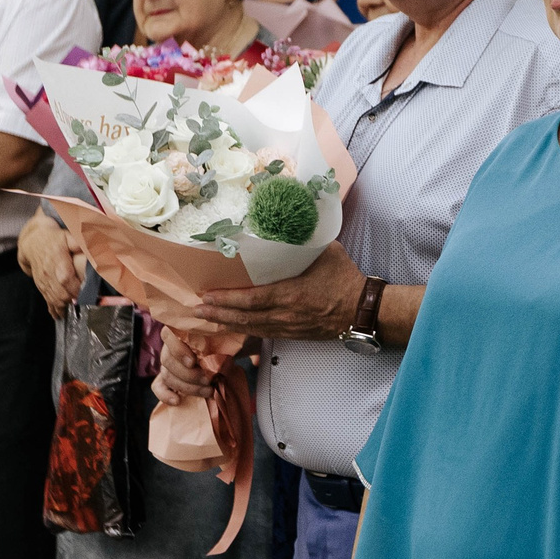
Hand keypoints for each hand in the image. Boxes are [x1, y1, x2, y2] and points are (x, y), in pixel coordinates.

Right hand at [18, 213, 84, 317]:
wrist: (33, 243)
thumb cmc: (53, 239)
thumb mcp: (68, 236)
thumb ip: (79, 242)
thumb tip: (93, 246)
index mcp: (58, 261)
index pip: (66, 279)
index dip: (76, 289)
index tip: (86, 294)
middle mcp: (49, 274)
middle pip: (60, 293)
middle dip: (72, 300)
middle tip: (84, 304)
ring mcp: (44, 281)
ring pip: (54, 299)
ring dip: (64, 307)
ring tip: (74, 311)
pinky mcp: (42, 286)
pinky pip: (47, 300)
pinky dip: (54, 309)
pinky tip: (59, 315)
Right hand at [157, 331, 221, 401]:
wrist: (226, 357)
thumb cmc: (225, 343)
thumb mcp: (224, 338)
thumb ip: (218, 340)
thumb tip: (218, 350)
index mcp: (181, 331)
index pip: (168, 335)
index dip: (178, 350)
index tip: (193, 362)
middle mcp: (170, 346)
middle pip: (168, 361)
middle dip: (189, 374)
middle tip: (208, 380)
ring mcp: (168, 364)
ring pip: (167, 376)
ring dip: (187, 387)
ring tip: (209, 391)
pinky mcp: (167, 379)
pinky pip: (158, 387)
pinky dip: (165, 395)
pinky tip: (177, 401)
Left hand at [195, 241, 364, 339]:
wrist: (362, 310)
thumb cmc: (345, 279)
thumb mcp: (327, 252)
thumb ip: (305, 241)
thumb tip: (290, 223)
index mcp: (291, 294)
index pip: (251, 300)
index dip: (226, 300)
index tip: (207, 295)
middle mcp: (285, 315)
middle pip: (245, 318)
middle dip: (218, 314)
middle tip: (196, 309)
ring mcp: (288, 328)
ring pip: (251, 328)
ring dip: (227, 324)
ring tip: (207, 319)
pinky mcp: (293, 335)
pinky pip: (263, 334)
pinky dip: (244, 331)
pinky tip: (233, 327)